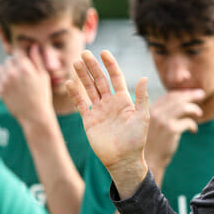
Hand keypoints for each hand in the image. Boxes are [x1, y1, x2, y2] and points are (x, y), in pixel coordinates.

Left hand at [0, 45, 52, 124]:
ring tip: (16, 79)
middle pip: (8, 59)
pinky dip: (1, 79)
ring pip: (1, 68)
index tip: (24, 60)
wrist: (34, 115)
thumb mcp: (43, 76)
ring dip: (7, 70)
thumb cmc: (42, 95)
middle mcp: (12, 73)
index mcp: (24, 67)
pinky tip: (10, 85)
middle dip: (14, 63)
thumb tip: (34, 45)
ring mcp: (5, 82)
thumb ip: (37, 60)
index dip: (21, 55)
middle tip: (22, 72)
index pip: (17, 51)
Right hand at [66, 50, 149, 194]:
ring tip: (76, 63)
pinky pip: (80, 104)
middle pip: (99, 80)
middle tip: (84, 53)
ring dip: (83, 76)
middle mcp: (110, 102)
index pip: (115, 77)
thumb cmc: (136, 141)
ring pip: (89, 89)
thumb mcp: (142, 118)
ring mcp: (99, 110)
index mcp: (124, 100)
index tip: (104, 53)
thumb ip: (142, 98)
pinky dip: (75, 94)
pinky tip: (69, 83)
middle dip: (92, 67)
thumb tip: (144, 77)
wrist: (123, 160)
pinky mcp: (89, 120)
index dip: (110, 65)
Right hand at [145, 89, 204, 178]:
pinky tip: (193, 130)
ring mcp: (162, 121)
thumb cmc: (153, 144)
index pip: (168, 96)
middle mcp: (155, 113)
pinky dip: (193, 125)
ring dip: (194, 109)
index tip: (191, 93)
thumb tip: (180, 103)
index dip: (181, 93)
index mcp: (150, 110)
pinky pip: (187, 122)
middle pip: (177, 99)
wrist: (149, 161)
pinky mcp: (171, 130)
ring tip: (199, 113)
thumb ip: (162, 114)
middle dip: (191, 95)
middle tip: (201, 94)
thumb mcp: (154, 125)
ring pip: (183, 107)